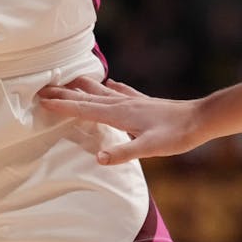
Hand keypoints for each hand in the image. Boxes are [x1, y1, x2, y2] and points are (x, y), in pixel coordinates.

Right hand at [37, 77, 204, 164]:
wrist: (200, 119)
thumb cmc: (176, 135)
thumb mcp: (150, 149)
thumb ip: (124, 153)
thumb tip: (97, 158)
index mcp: (119, 114)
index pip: (83, 109)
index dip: (62, 105)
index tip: (41, 100)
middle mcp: (122, 103)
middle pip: (86, 96)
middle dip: (63, 93)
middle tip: (41, 90)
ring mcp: (132, 100)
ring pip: (100, 91)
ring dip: (80, 88)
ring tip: (66, 82)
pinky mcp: (143, 102)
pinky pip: (119, 90)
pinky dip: (107, 87)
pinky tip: (108, 83)